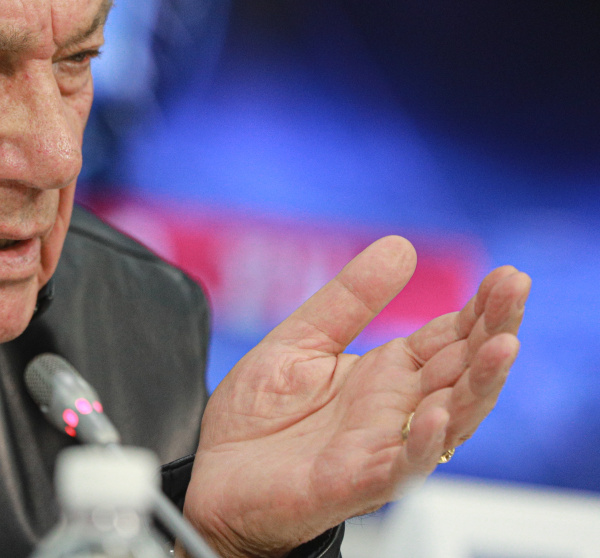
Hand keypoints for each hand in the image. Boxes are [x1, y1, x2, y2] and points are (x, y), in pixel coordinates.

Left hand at [182, 236, 527, 557]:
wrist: (213, 477)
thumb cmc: (258, 419)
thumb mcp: (302, 340)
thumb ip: (349, 299)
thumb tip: (400, 246)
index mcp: (387, 375)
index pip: (449, 338)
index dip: (480, 309)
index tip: (507, 276)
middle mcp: (395, 411)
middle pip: (462, 371)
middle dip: (494, 331)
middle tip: (515, 289)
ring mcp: (380, 447)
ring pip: (450, 420)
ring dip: (479, 385)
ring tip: (501, 346)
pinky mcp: (355, 482)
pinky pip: (401, 468)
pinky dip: (422, 444)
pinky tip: (436, 416)